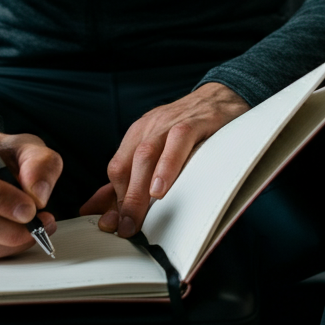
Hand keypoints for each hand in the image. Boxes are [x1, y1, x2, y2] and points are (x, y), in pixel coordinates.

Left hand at [81, 83, 248, 237]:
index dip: (114, 199)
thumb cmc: (192, 127)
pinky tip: (161, 187)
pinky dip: (166, 166)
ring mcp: (170, 123)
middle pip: (126, 166)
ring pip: (145, 156)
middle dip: (124, 202)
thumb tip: (100, 209)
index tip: (116, 224)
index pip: (117, 170)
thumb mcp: (160, 149)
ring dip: (139, 190)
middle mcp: (149, 127)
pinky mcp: (194, 122)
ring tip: (138, 216)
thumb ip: (132, 181)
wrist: (224, 95)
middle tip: (127, 229)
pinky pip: (177, 143)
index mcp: (138, 135)